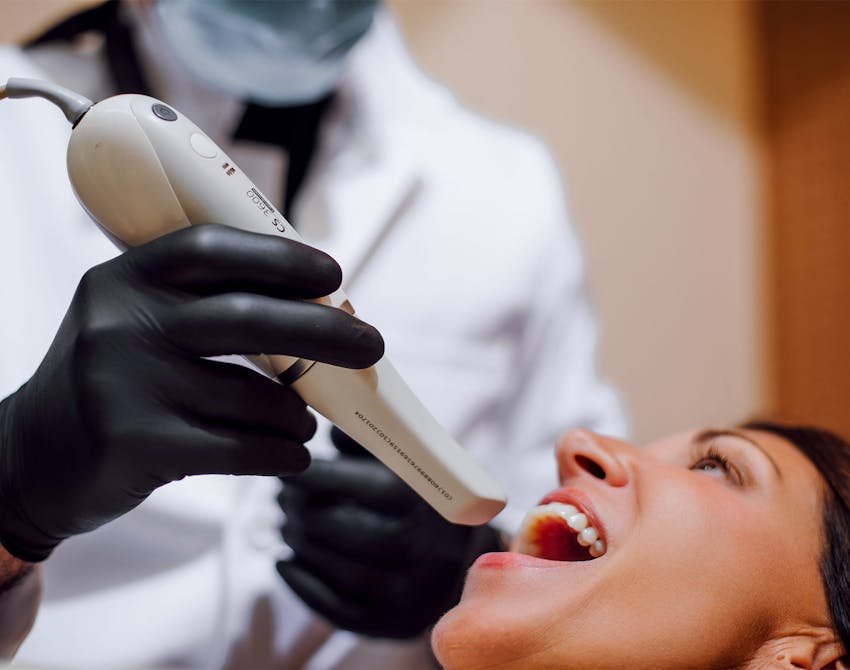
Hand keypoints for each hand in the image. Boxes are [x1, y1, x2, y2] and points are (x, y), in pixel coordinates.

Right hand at [0, 225, 383, 561]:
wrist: (31, 456)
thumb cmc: (115, 381)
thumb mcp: (135, 321)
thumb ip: (202, 306)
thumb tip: (314, 307)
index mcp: (127, 278)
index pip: (212, 251)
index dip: (280, 259)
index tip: (333, 275)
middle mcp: (122, 324)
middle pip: (247, 320)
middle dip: (324, 333)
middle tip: (372, 345)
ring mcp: (125, 386)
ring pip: (253, 397)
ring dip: (297, 413)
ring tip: (303, 421)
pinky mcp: (137, 445)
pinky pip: (241, 448)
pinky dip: (282, 452)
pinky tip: (292, 453)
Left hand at [277, 427, 502, 638]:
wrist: (458, 561)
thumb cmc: (421, 501)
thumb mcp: (410, 461)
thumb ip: (374, 437)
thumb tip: (331, 410)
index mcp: (429, 502)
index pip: (371, 487)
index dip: (322, 477)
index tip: (293, 468)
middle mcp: (423, 549)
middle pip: (350, 532)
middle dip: (305, 512)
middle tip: (283, 497)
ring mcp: (409, 592)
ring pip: (342, 572)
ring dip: (302, 545)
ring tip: (286, 524)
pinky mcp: (392, 622)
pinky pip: (340, 610)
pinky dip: (303, 587)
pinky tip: (284, 563)